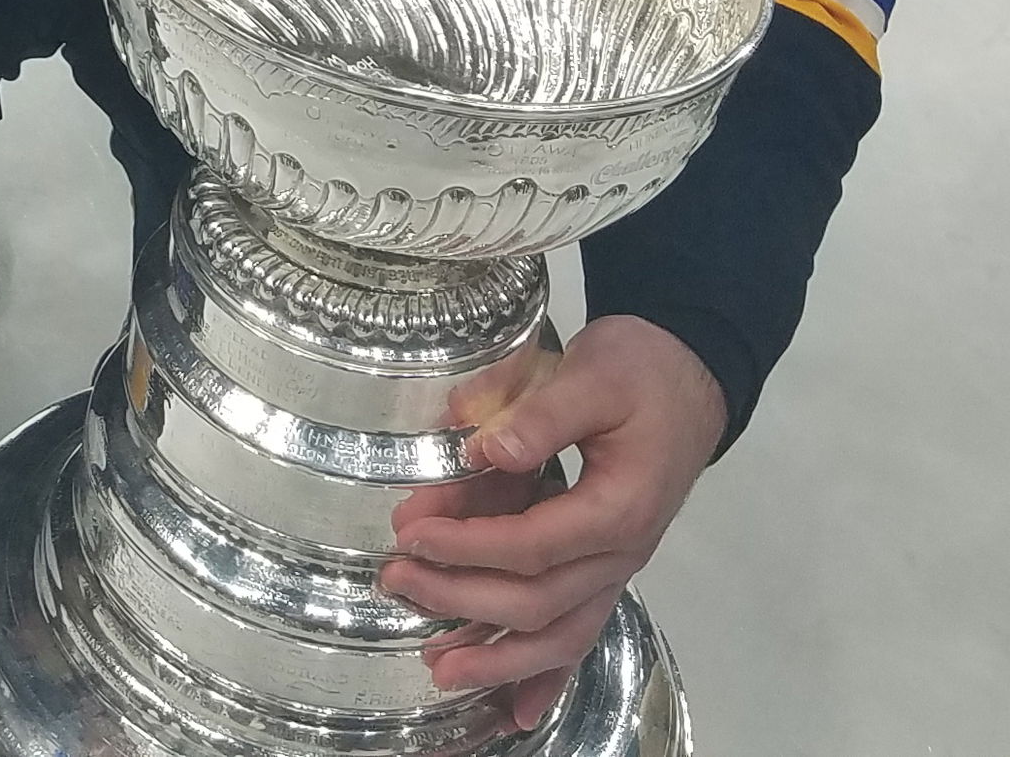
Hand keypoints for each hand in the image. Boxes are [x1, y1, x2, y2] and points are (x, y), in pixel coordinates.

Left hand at [381, 318, 726, 731]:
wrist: (688, 376)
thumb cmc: (639, 371)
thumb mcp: (593, 374)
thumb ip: (539, 415)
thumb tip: (484, 449)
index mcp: (618, 509)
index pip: (532, 545)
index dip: (469, 545)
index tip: (412, 533)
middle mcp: (621, 554)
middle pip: (536, 599)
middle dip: (461, 598)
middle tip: (396, 580)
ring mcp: (615, 568)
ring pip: (557, 633)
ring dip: (496, 657)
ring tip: (437, 666)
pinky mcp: (605, 567)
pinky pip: (578, 632)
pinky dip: (548, 676)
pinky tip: (518, 712)